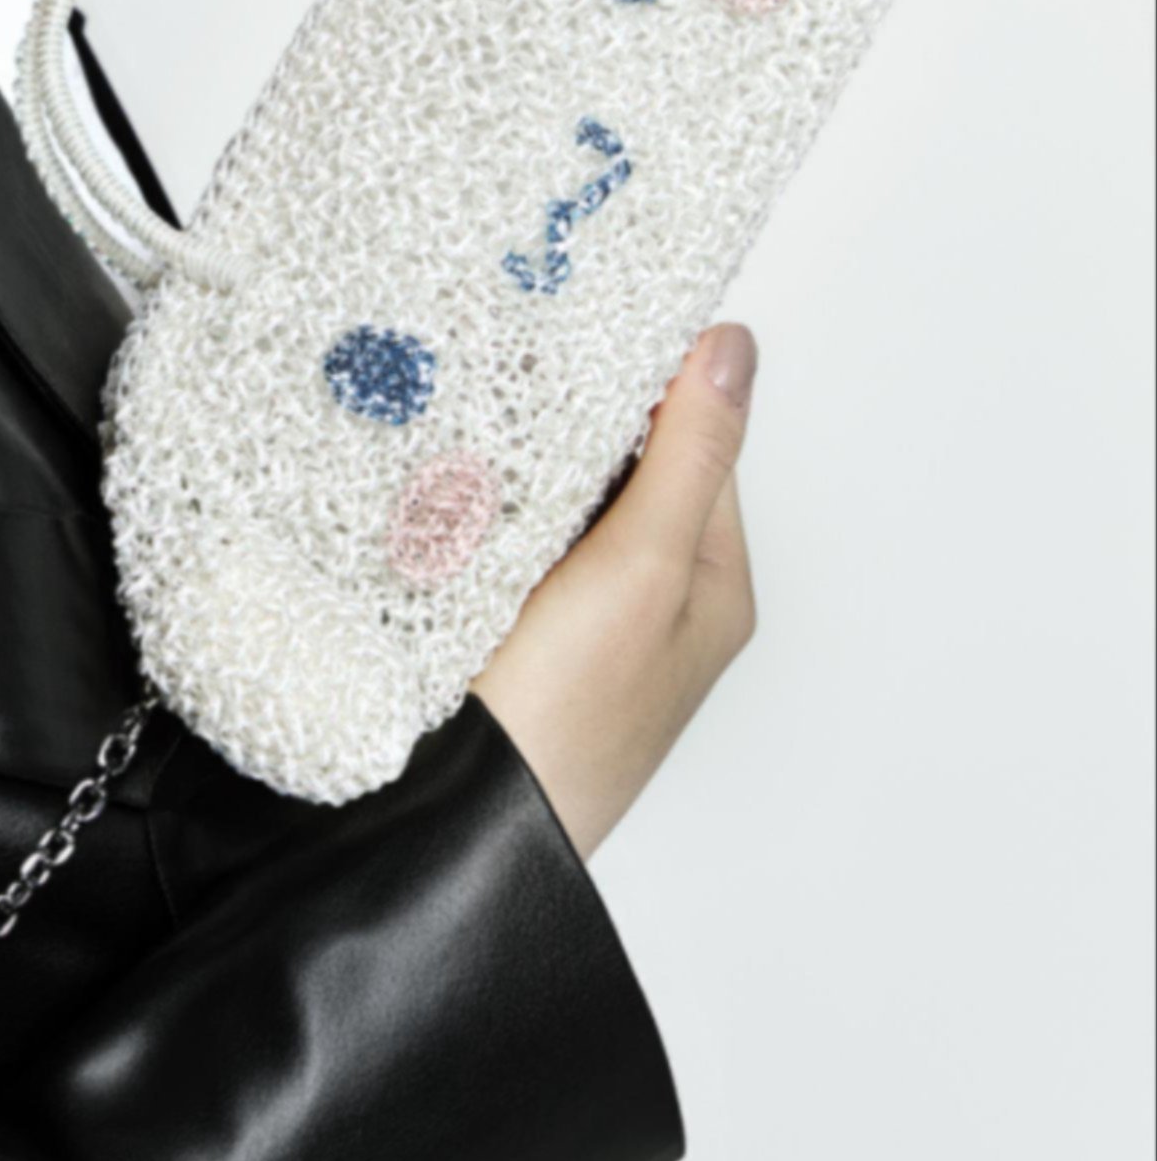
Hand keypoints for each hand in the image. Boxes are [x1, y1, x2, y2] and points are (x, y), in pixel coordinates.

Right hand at [468, 322, 759, 862]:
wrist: (457, 837)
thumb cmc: (566, 726)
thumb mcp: (644, 569)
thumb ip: (688, 455)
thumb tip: (731, 349)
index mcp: (707, 585)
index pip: (692, 441)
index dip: (644, 379)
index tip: (578, 322)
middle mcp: (647, 604)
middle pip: (618, 468)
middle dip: (565, 417)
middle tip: (500, 354)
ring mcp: (570, 624)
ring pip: (548, 504)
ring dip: (508, 463)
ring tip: (456, 414)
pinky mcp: (500, 637)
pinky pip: (493, 546)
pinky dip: (467, 510)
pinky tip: (429, 491)